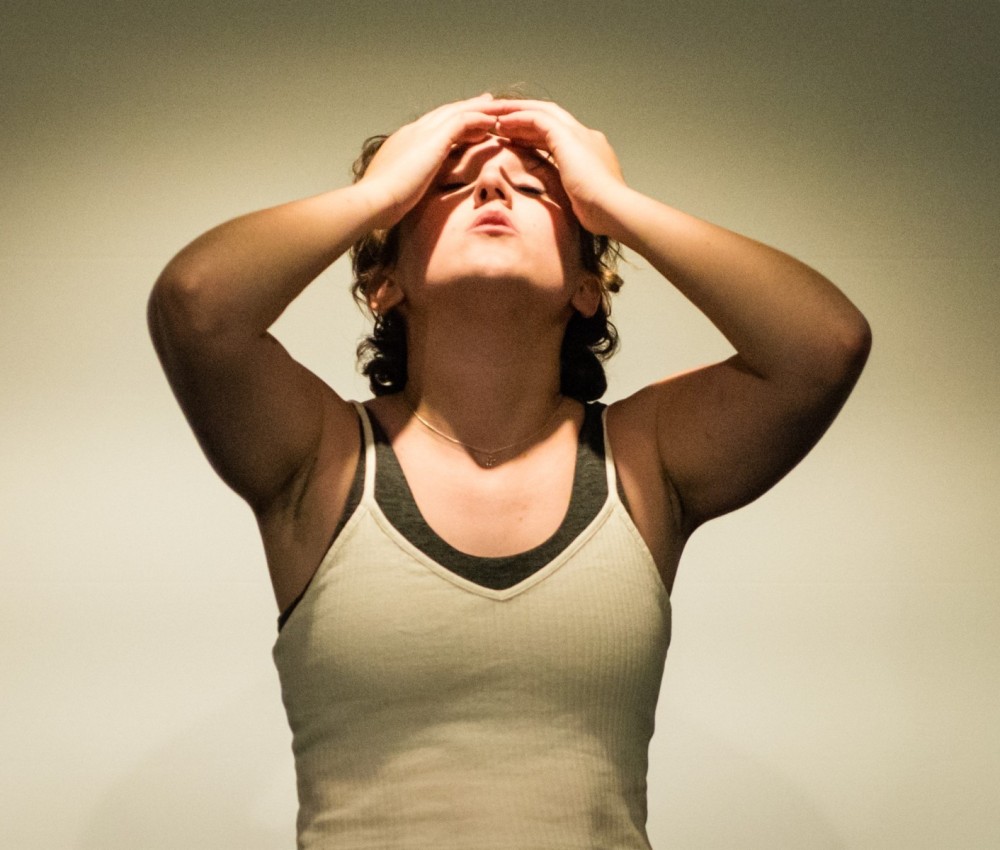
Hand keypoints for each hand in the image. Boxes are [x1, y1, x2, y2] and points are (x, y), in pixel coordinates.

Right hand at [358, 94, 497, 228]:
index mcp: (403, 143)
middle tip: (488, 103)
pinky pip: (463, 120)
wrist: (373, 200)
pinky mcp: (434, 139)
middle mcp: (413, 132)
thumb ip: (407, 188)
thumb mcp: (397, 192)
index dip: (451, 122)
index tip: (468, 122)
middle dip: (468, 107)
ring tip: (501, 108)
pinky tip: (494, 122)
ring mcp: (422, 132)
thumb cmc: (381, 205)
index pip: (432, 127)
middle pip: (447, 113)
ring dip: (481, 109)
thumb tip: (409, 198)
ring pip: (458, 111)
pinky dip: (480, 118)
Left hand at [485, 100, 628, 236]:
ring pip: (541, 112)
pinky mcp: (568, 136)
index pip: (557, 136)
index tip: (514, 139)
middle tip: (500, 119)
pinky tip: (501, 123)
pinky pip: (537, 118)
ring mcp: (579, 134)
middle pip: (549, 117)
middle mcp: (586, 136)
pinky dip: (518, 118)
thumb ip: (571, 195)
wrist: (614, 209)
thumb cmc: (600, 214)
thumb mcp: (581, 201)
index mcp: (591, 151)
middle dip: (523, 116)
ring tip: (493, 116)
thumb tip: (559, 204)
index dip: (534, 135)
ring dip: (516, 112)